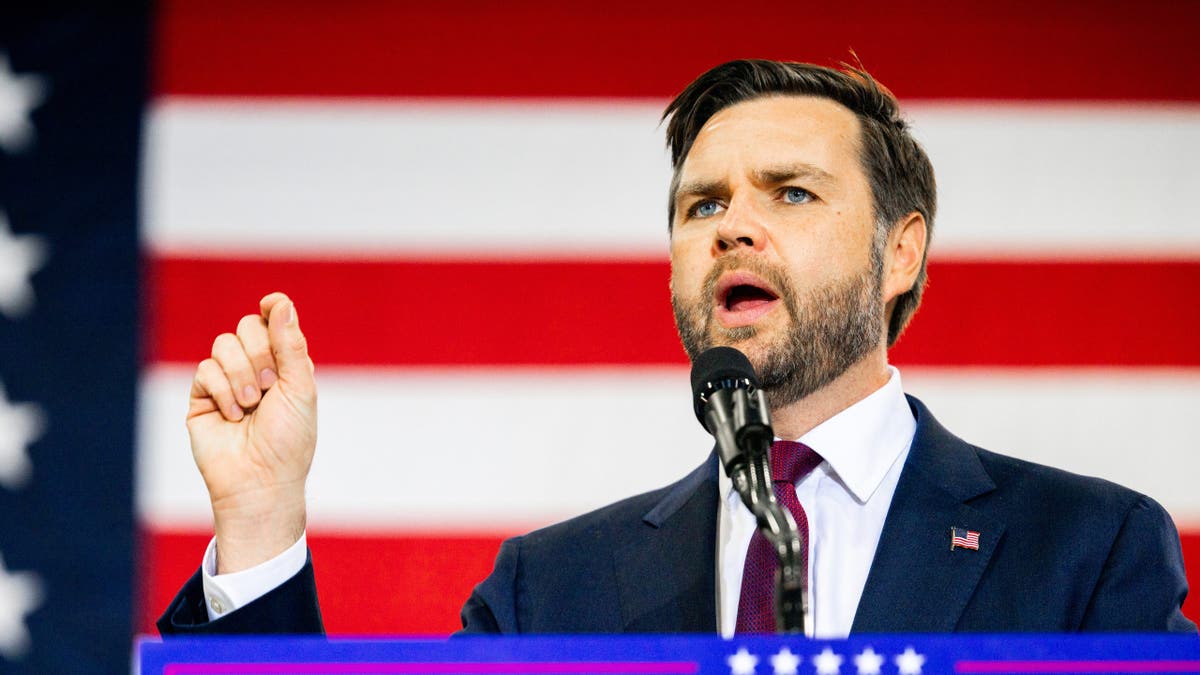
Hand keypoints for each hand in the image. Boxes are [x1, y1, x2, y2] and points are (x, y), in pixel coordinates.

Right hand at [187, 292, 316, 573]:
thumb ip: (290, 345)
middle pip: (247, 326)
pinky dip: (222, 391)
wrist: (260, 480)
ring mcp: (228, 381)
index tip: (271, 305)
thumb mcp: (300, 388)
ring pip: (224, 344)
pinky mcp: (203, 396)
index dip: (273, 309)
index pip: (274, 321)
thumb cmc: (289, 440)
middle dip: (260, 353)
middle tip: (268, 386)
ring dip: (241, 374)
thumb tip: (279, 302)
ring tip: (251, 406)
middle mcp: (256, 368)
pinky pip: (205, 369)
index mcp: (285, 365)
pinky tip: (233, 415)